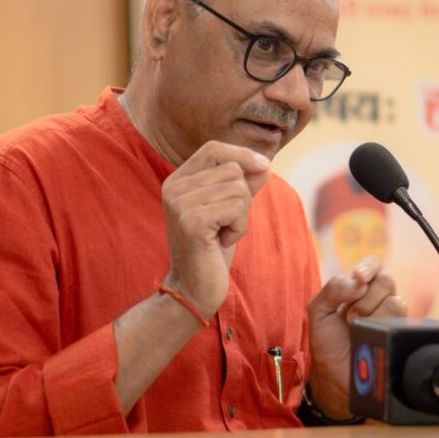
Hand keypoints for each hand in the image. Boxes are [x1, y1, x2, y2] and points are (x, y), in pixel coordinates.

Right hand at [162, 141, 270, 316]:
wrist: (194, 289)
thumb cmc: (212, 250)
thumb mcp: (230, 211)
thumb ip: (244, 186)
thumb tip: (264, 164)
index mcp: (178, 181)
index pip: (213, 148)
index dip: (242, 153)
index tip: (265, 166)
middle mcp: (174, 187)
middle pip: (232, 169)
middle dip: (243, 197)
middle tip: (226, 223)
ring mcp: (180, 203)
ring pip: (237, 188)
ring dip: (241, 215)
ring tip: (222, 234)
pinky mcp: (192, 220)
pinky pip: (236, 208)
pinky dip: (239, 227)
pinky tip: (222, 242)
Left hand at [307, 256, 407, 418]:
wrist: (334, 377)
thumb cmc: (327, 343)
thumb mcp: (319, 310)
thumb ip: (333, 288)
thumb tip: (358, 280)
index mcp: (360, 289)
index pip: (374, 265)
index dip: (369, 266)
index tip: (359, 277)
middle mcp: (379, 300)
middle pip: (386, 280)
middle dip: (364, 298)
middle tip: (349, 317)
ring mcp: (392, 317)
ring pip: (395, 300)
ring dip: (371, 315)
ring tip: (357, 330)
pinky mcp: (400, 333)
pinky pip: (400, 319)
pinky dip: (381, 325)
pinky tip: (370, 336)